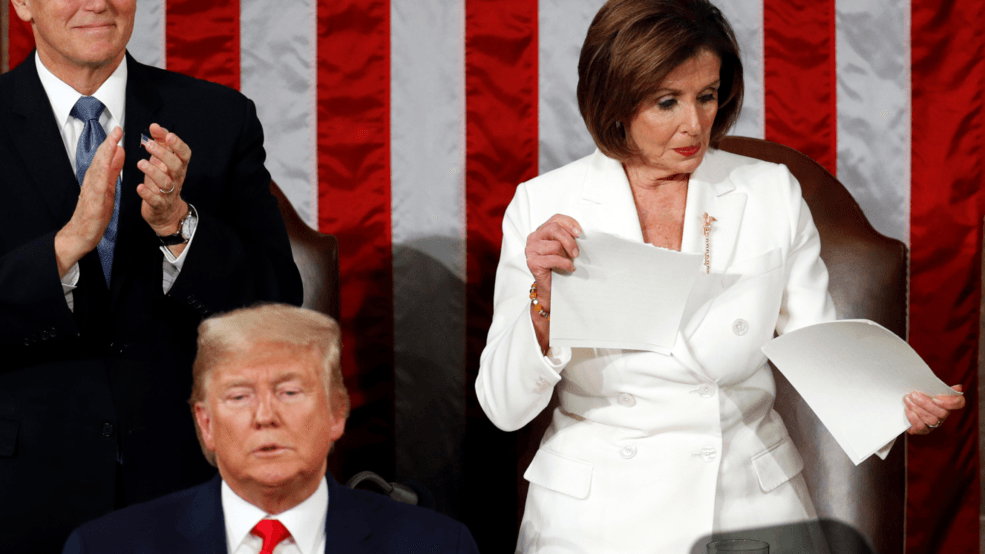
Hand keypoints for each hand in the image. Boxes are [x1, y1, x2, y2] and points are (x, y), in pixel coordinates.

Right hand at [54, 127, 124, 277]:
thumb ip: (113, 170)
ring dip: (105, 154)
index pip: (104, 157)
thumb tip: (119, 152)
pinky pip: (98, 185)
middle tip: (117, 129)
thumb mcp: (108, 186)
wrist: (82, 234)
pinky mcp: (93, 201)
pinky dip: (102, 174)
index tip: (118, 130)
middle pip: (100, 158)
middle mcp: (92, 181)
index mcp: (97, 177)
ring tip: (113, 141)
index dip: (111, 143)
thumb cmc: (95, 212)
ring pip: (98, 168)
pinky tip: (106, 166)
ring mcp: (91, 190)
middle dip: (108, 143)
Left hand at [137, 123, 191, 236]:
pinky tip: (139, 187)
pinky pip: (156, 200)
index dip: (178, 144)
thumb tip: (156, 127)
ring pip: (166, 182)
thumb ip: (160, 144)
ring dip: (154, 172)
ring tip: (141, 163)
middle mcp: (176, 179)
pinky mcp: (159, 204)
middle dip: (164, 154)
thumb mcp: (163, 162)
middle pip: (176, 166)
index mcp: (179, 167)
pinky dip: (147, 194)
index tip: (168, 135)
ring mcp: (169, 192)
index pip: (185, 154)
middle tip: (149, 145)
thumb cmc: (163, 182)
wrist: (165, 212)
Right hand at [524, 214, 580, 351]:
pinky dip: (565, 264)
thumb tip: (583, 234)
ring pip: (555, 245)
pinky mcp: (532, 262)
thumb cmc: (558, 267)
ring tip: (571, 262)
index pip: (555, 219)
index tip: (580, 232)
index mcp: (541, 231)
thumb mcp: (564, 249)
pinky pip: (553, 259)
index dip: (569, 223)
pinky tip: (569, 269)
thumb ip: (567, 238)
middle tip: (577, 252)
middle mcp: (534, 238)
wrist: (549, 288)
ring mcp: (531, 250)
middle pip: (554, 228)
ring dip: (567, 254)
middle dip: (569, 239)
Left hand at [904, 384, 965, 434]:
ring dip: (917, 408)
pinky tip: (907, 409)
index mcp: (947, 403)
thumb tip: (958, 387)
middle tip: (913, 394)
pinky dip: (913, 417)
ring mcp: (934, 425)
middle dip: (925, 403)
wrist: (902, 406)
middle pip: (942, 413)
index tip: (936, 398)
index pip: (959, 403)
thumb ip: (938, 386)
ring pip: (931, 420)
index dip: (951, 402)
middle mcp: (943, 415)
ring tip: (907, 399)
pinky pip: (920, 427)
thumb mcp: (926, 388)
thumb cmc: (917, 395)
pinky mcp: (923, 430)